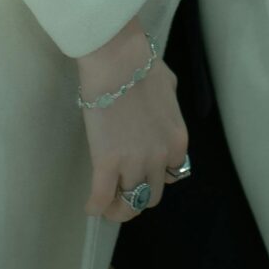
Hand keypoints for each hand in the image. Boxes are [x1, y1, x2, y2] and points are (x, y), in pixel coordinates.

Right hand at [78, 23, 188, 223]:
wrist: (118, 59)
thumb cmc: (141, 63)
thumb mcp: (169, 85)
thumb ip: (170, 103)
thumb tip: (164, 101)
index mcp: (177, 142)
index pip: (172, 175)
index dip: (156, 175)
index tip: (143, 173)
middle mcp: (160, 159)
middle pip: (152, 195)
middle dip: (138, 196)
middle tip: (124, 191)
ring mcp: (134, 163)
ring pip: (130, 203)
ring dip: (119, 208)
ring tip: (107, 205)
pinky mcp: (107, 163)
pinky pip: (102, 198)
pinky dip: (96, 206)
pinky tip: (91, 207)